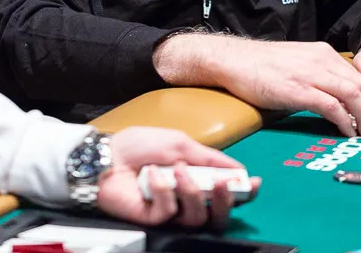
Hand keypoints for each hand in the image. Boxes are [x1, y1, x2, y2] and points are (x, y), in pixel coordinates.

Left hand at [99, 127, 259, 227]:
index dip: (244, 191)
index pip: (229, 193)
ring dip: (192, 192)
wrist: (107, 153)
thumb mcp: (180, 143)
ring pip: (198, 218)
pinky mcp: (153, 219)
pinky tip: (152, 175)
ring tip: (177, 171)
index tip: (252, 182)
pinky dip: (163, 191)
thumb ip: (210, 158)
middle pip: (219, 216)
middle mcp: (188, 198)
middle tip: (221, 183)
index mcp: (198, 179)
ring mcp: (171, 210)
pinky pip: (169, 212)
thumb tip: (240, 170)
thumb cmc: (140, 145)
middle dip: (225, 201)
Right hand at [156, 35, 360, 136]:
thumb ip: (318, 75)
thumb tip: (336, 99)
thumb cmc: (261, 65)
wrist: (233, 60)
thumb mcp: (297, 63)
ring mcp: (311, 74)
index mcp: (323, 53)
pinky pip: (333, 107)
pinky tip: (348, 134)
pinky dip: (345, 122)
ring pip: (354, 95)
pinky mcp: (298, 90)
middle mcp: (322, 60)